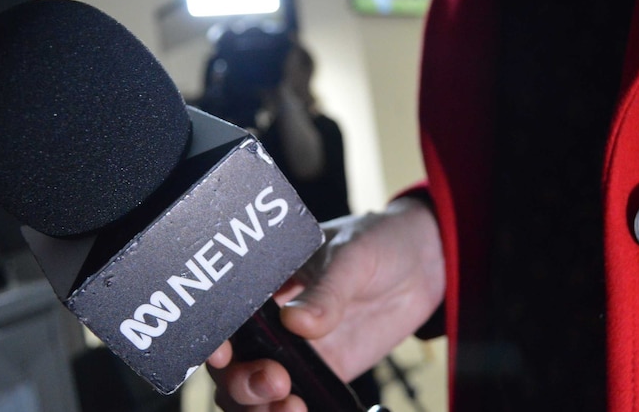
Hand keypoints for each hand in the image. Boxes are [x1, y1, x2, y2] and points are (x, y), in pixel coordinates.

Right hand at [206, 196, 444, 410]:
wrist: (423, 262)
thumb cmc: (376, 242)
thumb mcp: (351, 256)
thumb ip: (327, 290)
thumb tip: (298, 321)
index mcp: (264, 286)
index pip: (224, 319)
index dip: (215, 340)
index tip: (225, 354)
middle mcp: (272, 323)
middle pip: (233, 366)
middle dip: (242, 383)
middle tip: (275, 382)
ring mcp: (296, 351)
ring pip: (255, 393)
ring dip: (260, 407)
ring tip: (291, 407)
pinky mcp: (325, 372)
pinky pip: (296, 402)